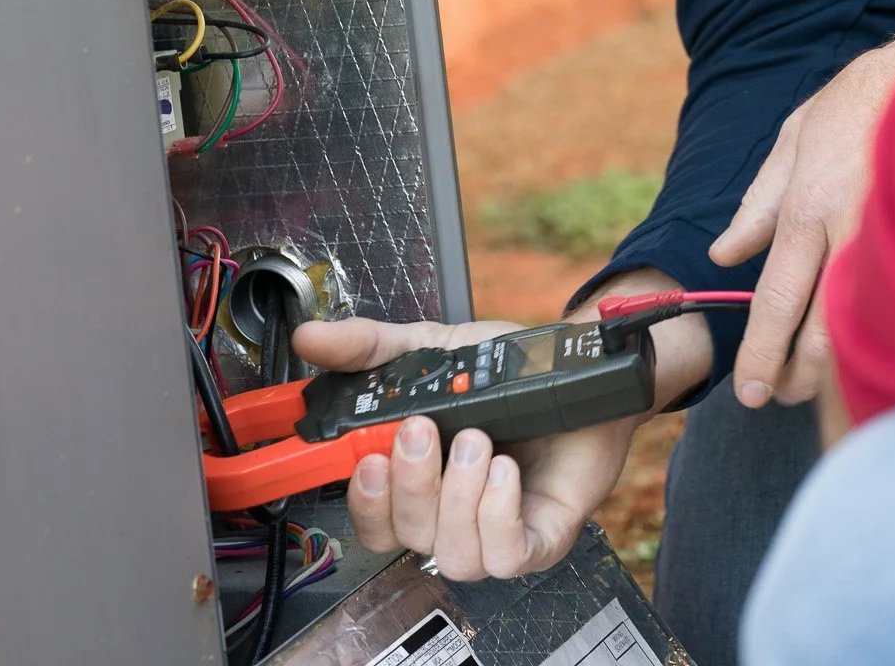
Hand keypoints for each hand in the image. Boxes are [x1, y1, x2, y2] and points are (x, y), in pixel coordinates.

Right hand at [291, 273, 710, 582]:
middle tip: (424, 429)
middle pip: (404, 536)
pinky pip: (504, 556)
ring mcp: (494, 529)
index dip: (362, 499)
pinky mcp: (539, 539)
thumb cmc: (512, 370)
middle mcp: (451, 513)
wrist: (583, 367)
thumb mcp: (434, 349)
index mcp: (419, 479)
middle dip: (410, 483)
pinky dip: (497, 513)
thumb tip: (311, 338)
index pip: (371, 517)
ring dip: (456, 495)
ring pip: (451, 553)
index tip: (364, 457)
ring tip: (477, 440)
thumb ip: (370, 348)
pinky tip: (505, 471)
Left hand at [710, 16, 894, 407]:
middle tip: (780, 394)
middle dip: (798, 378)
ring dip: (836, 370)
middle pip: (822, 334)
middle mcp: (848, 233)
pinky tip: (867, 351)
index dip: (760, 356)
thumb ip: (757, 204)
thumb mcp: (792, 140)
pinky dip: (878, 340)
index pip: (777, 302)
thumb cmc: (857, 102)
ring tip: (815, 380)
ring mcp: (893, 241)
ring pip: (864, 331)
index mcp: (808, 209)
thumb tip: (723, 255)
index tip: (750, 394)